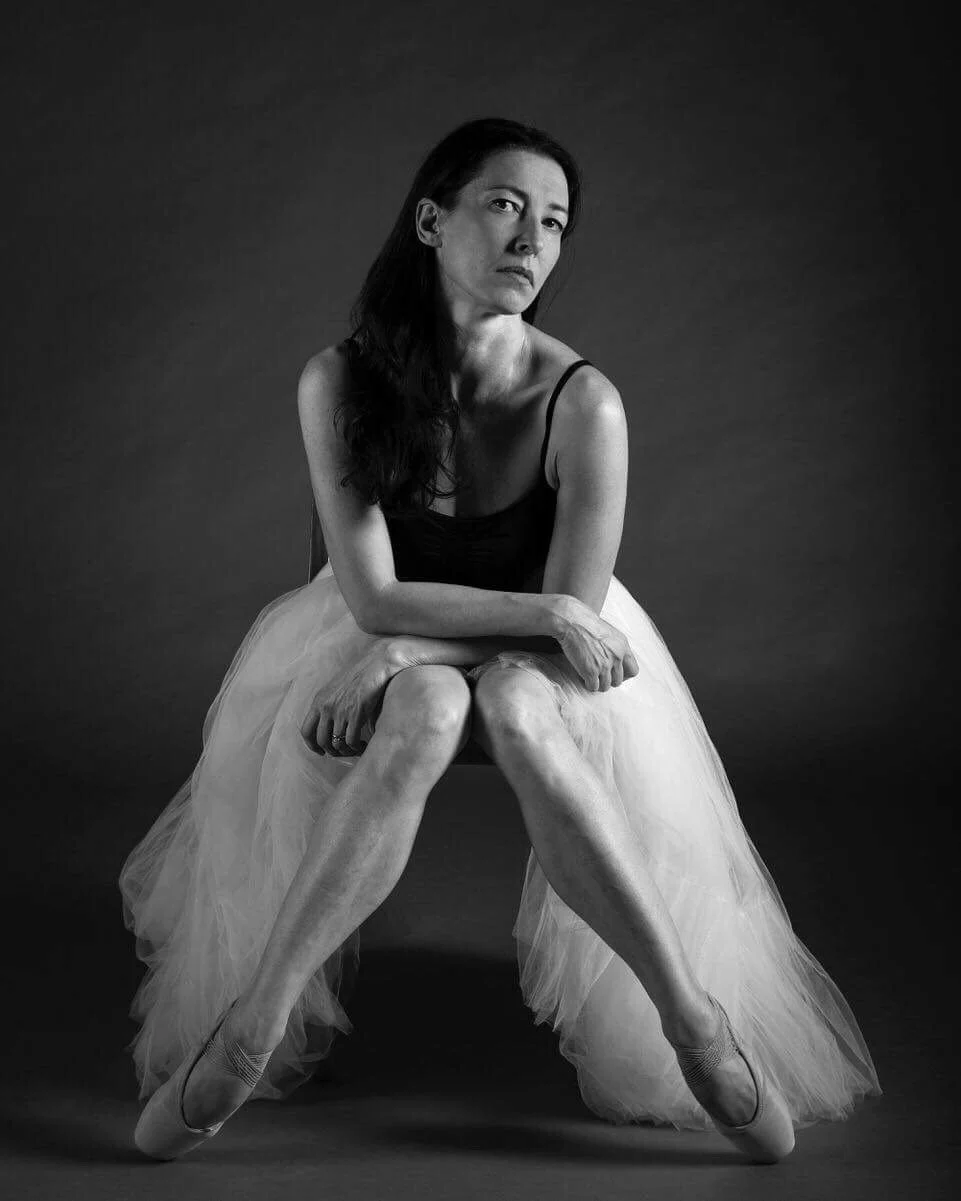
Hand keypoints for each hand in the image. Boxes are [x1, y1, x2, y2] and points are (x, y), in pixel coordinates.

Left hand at [300, 640, 396, 755]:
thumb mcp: (335, 689)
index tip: (321, 751)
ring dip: (347, 751)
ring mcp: (340, 712)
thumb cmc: (359, 675)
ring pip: (337, 744)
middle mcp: (326, 708)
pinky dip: (357, 747)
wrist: (375, 664)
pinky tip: (364, 744)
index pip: (306, 731)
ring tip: (356, 748)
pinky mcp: (356, 714)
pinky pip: (351, 741)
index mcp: (318, 701)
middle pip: (321, 741)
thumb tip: (330, 728)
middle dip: (331, 751)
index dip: (312, 745)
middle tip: (342, 752)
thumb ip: (329, 705)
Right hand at [555, 598, 639, 691]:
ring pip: (605, 686)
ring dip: (597, 683)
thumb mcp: (610, 633)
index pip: (633, 671)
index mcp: (623, 647)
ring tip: (589, 676)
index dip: (623, 675)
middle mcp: (617, 657)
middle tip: (598, 675)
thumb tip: (616, 661)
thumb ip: (617, 648)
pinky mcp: (591, 671)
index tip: (614, 673)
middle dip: (608, 680)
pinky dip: (587, 684)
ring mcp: (605, 665)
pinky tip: (583, 677)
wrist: (572, 621)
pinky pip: (593, 687)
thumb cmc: (587, 624)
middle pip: (618, 681)